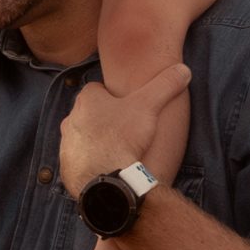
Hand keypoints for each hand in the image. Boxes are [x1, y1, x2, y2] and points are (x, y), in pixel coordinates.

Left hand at [57, 62, 191, 195]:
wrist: (106, 180)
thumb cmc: (124, 138)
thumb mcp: (149, 106)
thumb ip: (165, 85)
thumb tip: (183, 70)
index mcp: (87, 99)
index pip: (98, 89)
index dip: (114, 97)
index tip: (128, 107)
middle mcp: (71, 118)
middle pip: (90, 113)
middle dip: (104, 119)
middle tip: (125, 129)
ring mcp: (66, 144)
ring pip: (84, 137)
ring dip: (97, 141)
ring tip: (118, 150)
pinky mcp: (67, 166)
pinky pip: (80, 160)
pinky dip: (91, 163)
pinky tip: (107, 168)